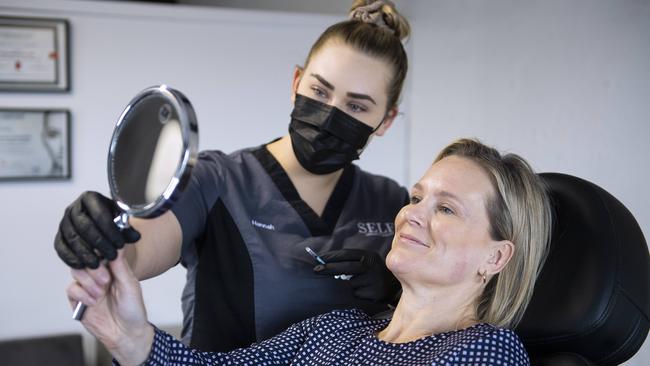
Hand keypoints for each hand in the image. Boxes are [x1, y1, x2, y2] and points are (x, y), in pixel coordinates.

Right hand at [54, 191, 140, 268]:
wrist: (99, 227)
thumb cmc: (112, 222)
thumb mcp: (121, 221)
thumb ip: (128, 229)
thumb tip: (135, 236)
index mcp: (90, 198)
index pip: (99, 214)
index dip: (110, 231)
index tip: (120, 244)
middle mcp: (73, 208)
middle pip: (84, 226)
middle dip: (99, 243)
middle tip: (111, 257)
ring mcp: (63, 222)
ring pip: (72, 238)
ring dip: (85, 253)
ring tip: (98, 265)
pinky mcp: (58, 236)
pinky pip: (61, 248)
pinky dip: (70, 258)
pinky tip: (82, 266)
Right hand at [66, 249, 153, 365]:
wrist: (125, 333)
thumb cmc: (132, 309)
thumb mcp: (130, 286)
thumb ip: (121, 266)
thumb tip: (117, 244)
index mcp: (113, 268)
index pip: (100, 251)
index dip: (99, 252)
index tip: (103, 259)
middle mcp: (99, 275)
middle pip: (86, 259)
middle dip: (94, 269)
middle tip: (106, 281)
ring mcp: (88, 287)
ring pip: (77, 271)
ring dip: (88, 282)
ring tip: (100, 293)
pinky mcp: (78, 300)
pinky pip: (71, 289)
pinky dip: (82, 294)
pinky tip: (93, 302)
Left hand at [313, 249, 400, 303]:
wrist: (395, 288)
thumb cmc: (373, 274)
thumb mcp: (366, 263)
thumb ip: (349, 262)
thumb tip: (323, 262)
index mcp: (369, 256)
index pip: (346, 254)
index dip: (331, 256)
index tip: (318, 258)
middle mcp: (373, 266)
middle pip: (346, 267)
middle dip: (329, 268)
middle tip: (316, 270)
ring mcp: (375, 280)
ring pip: (350, 284)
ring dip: (345, 286)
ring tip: (351, 286)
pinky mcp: (375, 293)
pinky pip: (356, 295)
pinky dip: (354, 295)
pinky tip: (361, 293)